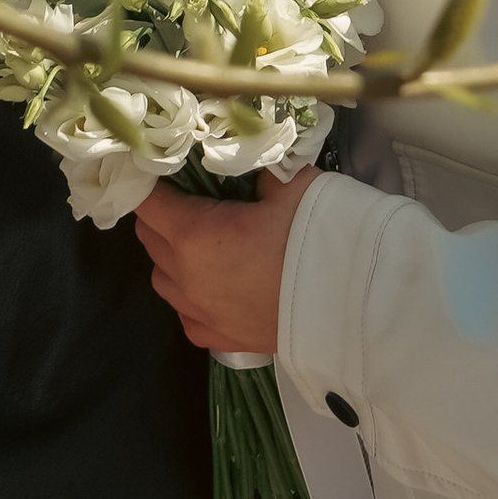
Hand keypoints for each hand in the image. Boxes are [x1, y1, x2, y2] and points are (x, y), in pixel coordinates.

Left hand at [135, 169, 314, 353]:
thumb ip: (259, 167)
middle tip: (190, 199)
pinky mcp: (218, 339)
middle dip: (162, 215)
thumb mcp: (289, 183)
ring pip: (162, 278)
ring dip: (171, 257)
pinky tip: (214, 286)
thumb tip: (248, 159)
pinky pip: (185, 314)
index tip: (163, 171)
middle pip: (150, 238)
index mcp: (193, 234)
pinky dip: (190, 296)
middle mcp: (185, 277)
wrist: (349, 302)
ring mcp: (199, 312)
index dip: (151, 183)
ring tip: (203, 244)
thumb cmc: (312, 238)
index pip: (148, 202)